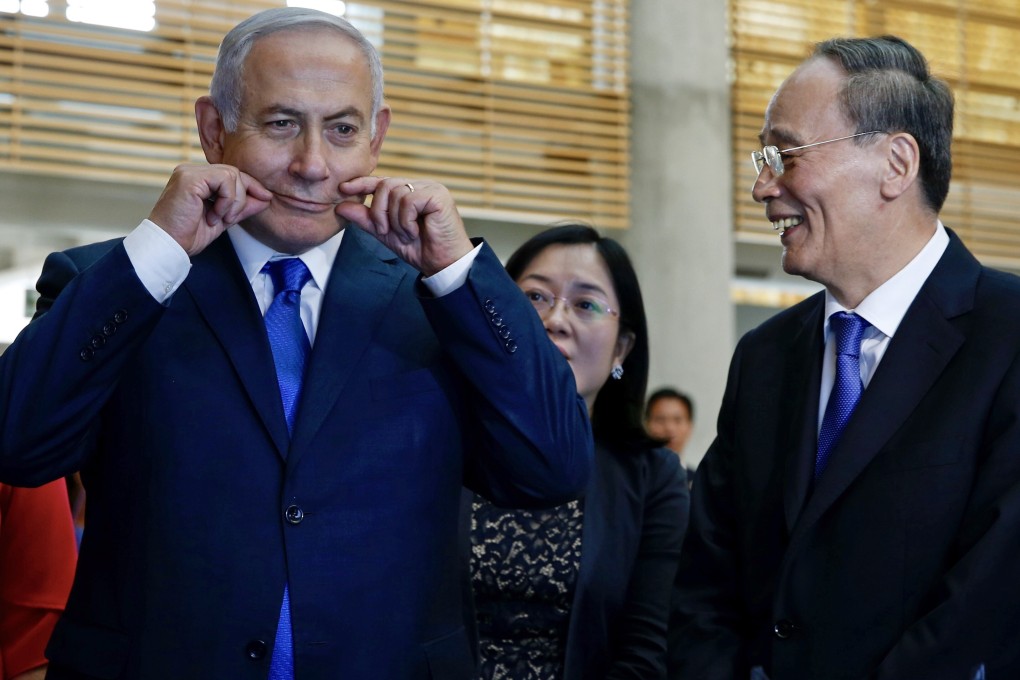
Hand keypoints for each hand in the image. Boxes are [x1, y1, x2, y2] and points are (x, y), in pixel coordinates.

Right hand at [148, 164, 272, 256]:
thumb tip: (265, 198)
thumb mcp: (223, 219)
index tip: (266, 199)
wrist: (168, 245)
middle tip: (233, 217)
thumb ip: (241, 207)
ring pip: (232, 175)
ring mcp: (189, 172)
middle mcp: (192, 171)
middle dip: (244, 195)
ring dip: (234, 201)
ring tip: (220, 218)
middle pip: (234, 172)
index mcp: (198, 179)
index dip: (251, 186)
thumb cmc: (188, 234)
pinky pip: (224, 180)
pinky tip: (214, 215)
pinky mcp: (189, 178)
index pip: (231, 175)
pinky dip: (227, 200)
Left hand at [336, 177, 472, 275]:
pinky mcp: (438, 195)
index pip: (381, 181)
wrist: (442, 264)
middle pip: (385, 185)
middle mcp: (419, 186)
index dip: (362, 183)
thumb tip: (340, 207)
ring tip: (408, 234)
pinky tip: (415, 231)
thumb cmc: (419, 248)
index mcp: (408, 192)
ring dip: (395, 220)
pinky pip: (409, 201)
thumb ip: (366, 219)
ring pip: (396, 193)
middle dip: (379, 212)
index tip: (344, 188)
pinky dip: (406, 221)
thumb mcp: (386, 233)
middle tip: (387, 231)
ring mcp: (430, 188)